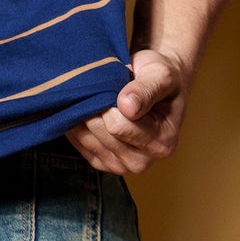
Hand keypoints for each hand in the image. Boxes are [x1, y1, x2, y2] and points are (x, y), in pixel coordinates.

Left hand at [65, 46, 190, 174]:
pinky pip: (77, 142)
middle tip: (106, 87)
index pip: (118, 126)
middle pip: (99, 131)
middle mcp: (142, 161)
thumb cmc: (161, 78)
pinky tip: (89, 107)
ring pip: (85, 137)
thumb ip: (146, 90)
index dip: (109, 100)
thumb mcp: (162, 75)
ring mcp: (120, 165)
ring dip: (84, 111)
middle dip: (97, 105)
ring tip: (100, 95)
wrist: (157, 83)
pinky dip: (77, 121)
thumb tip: (127, 107)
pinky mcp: (101, 162)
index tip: (115, 83)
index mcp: (162, 142)